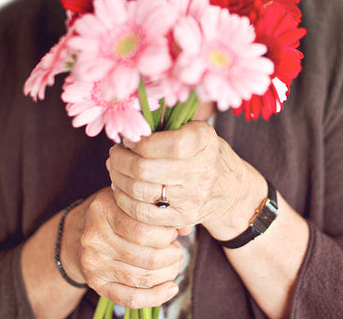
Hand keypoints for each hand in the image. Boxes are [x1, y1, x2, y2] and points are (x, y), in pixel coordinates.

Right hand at [62, 188, 181, 307]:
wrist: (79, 231)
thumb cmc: (114, 212)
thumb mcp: (130, 201)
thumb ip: (158, 210)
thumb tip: (186, 226)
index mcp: (103, 210)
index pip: (143, 229)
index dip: (166, 234)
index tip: (173, 233)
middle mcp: (95, 237)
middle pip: (145, 256)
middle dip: (171, 256)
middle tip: (177, 250)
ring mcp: (94, 263)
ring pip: (141, 278)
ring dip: (167, 274)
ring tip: (174, 264)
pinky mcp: (97, 284)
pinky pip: (130, 298)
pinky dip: (155, 297)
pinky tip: (170, 288)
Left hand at [107, 120, 255, 239]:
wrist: (228, 186)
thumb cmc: (201, 151)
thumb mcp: (193, 128)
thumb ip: (166, 124)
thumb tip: (131, 125)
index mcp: (204, 141)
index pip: (169, 145)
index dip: (141, 143)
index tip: (129, 139)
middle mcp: (203, 170)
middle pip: (146, 169)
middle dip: (121, 160)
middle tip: (114, 153)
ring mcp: (194, 197)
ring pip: (141, 192)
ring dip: (118, 179)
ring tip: (114, 168)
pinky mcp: (183, 218)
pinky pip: (143, 215)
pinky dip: (124, 201)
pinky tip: (120, 189)